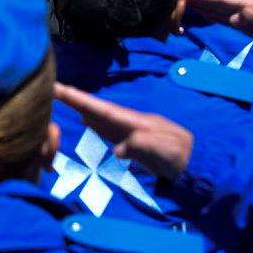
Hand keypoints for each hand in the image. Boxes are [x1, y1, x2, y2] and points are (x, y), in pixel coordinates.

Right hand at [54, 83, 193, 179]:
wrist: (200, 165)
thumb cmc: (184, 157)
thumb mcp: (166, 149)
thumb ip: (143, 145)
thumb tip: (118, 150)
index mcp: (135, 122)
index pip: (101, 108)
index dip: (79, 99)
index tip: (59, 88)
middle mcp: (129, 124)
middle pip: (97, 109)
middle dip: (75, 99)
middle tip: (52, 89)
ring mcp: (131, 133)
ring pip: (100, 118)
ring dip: (81, 108)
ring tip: (63, 99)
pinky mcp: (133, 145)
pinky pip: (107, 130)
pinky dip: (93, 122)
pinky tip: (87, 120)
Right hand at [184, 0, 252, 49]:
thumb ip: (247, 15)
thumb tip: (232, 19)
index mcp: (245, 2)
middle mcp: (240, 6)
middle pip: (214, 2)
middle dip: (196, 0)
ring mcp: (240, 16)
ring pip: (216, 10)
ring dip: (200, 7)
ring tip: (184, 5)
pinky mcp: (241, 25)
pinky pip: (221, 18)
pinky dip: (209, 15)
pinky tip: (202, 14)